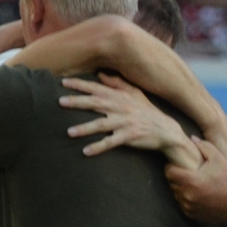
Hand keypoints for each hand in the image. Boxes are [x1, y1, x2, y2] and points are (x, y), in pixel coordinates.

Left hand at [60, 73, 199, 167]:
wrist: (166, 130)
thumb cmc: (147, 112)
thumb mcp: (135, 94)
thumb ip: (117, 84)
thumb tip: (101, 75)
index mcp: (120, 97)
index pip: (97, 88)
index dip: (80, 85)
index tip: (64, 82)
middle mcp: (121, 107)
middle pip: (95, 103)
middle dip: (77, 102)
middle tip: (60, 101)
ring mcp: (125, 122)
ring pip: (101, 124)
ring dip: (85, 128)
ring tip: (69, 132)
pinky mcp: (129, 137)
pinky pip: (111, 142)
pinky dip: (99, 147)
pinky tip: (86, 151)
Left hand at [164, 138, 226, 222]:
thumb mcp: (219, 159)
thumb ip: (204, 146)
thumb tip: (190, 138)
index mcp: (190, 180)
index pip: (169, 172)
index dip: (172, 166)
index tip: (179, 164)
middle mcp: (186, 194)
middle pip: (171, 183)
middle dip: (177, 177)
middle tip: (186, 172)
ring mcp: (187, 206)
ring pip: (175, 194)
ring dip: (180, 188)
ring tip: (191, 182)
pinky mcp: (190, 214)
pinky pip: (182, 203)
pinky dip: (186, 198)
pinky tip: (196, 193)